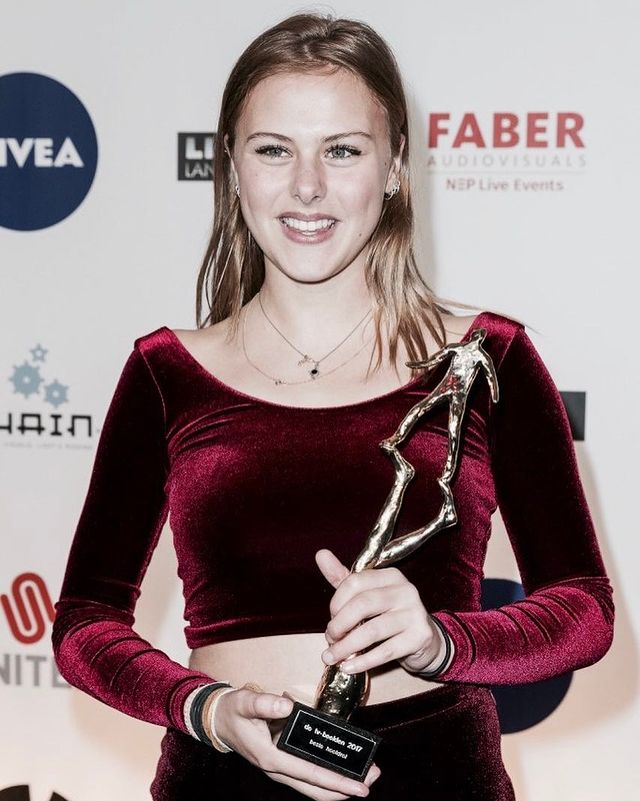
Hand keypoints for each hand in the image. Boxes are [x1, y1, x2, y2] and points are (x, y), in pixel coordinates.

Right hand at [212, 684, 380, 799]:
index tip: (360, 785)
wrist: (217, 720)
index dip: (337, 781)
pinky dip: (328, 775)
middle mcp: (278, 769)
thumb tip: (287, 706)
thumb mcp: (245, 703)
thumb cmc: (233, 711)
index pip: (310, 775)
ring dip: (340, 783)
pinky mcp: (284, 762)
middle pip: (317, 789)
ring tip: (365, 773)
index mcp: (271, 758)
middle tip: (372, 778)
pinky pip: (310, 775)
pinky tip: (343, 765)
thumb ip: (264, 704)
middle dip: (346, 787)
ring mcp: (282, 768)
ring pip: (315, 786)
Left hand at [315, 548, 445, 674]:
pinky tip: (348, 667)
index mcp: (390, 576)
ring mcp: (414, 613)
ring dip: (347, 646)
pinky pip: (386, 651)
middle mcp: (405, 590)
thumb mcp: (367, 594)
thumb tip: (320, 554)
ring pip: (373, 630)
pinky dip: (363, 661)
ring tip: (332, 656)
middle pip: (363, 604)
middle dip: (340, 624)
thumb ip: (343, 577)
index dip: (337, 602)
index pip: (356, 582)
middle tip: (330, 638)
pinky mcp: (419, 636)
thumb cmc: (389, 614)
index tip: (331, 618)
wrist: (425, 639)